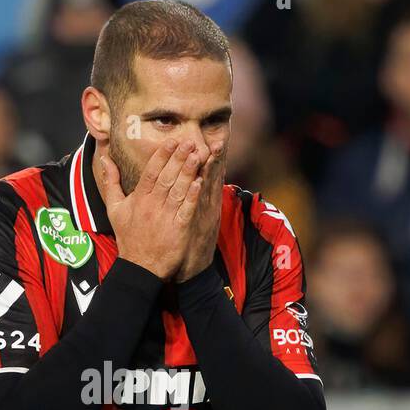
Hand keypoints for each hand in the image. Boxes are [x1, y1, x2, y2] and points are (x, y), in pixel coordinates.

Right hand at [98, 138, 203, 280]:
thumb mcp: (114, 209)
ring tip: (197, 156)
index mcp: (139, 199)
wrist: (139, 267)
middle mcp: (152, 205)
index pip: (151, 172)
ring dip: (188, 172)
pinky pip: (186, 210)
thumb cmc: (128, 237)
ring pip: (178, 190)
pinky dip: (192, 197)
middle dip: (178, 158)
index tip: (172, 141)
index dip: (162, 155)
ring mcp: (165, 217)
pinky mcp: (178, 230)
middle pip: (166, 177)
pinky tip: (199, 183)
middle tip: (189, 141)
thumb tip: (105, 159)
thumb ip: (111, 182)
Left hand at [176, 146, 224, 283]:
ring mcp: (204, 216)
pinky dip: (200, 195)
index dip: (214, 158)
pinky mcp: (197, 227)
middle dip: (217, 159)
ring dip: (212, 169)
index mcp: (205, 203)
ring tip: (215, 150)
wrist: (191, 271)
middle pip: (213, 178)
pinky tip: (201, 181)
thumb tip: (195, 184)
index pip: (209, 175)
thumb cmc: (189, 244)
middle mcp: (208, 207)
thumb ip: (195, 202)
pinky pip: (198, 208)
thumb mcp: (195, 221)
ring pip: (209, 188)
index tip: (217, 139)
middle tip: (219, 139)